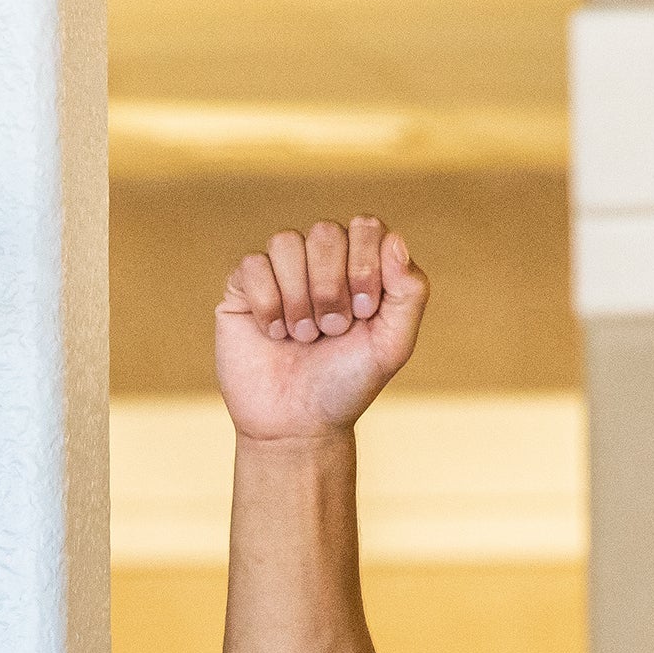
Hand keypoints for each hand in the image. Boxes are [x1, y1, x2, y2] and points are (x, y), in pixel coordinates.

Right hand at [214, 216, 427, 442]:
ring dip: (298, 297)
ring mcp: (280, 272)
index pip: (364, 227)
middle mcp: (319, 261)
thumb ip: (410, 292)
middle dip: (330, 287)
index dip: (364, 266)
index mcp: (359, 264)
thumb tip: (395, 240)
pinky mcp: (243, 289)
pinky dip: (267, 302)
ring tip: (302, 336)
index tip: (364, 313)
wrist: (296, 425)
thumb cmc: (346, 384)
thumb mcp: (393, 344)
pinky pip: (252, 265)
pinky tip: (274, 333)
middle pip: (325, 233)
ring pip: (286, 242)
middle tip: (331, 330)